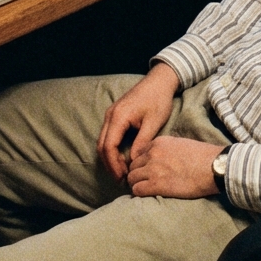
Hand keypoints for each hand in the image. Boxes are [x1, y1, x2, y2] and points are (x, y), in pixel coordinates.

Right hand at [97, 63, 180, 180]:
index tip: (123, 177)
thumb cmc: (158, 99)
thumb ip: (142, 142)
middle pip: (101, 146)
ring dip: (110, 158)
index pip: (108, 146)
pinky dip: (112, 149)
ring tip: (123, 172)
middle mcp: (110, 116)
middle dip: (110, 165)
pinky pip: (108, 136)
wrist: (159, 81)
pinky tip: (124, 158)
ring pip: (103, 142)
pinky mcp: (115, 115)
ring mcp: (111, 115)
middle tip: (122, 179)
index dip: (114, 165)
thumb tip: (134, 162)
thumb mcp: (153, 123)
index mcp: (119, 117)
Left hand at [128, 137, 224, 198]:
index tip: (146, 170)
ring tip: (145, 189)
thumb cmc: (203, 157)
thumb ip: (166, 150)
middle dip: (137, 174)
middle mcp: (152, 154)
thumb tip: (162, 160)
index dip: (142, 163)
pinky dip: (139, 193)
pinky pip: (137, 190)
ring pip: (132, 178)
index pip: (139, 153)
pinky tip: (148, 195)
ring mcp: (153, 169)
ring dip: (136, 184)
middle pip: (133, 166)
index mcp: (158, 143)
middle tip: (144, 182)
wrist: (213, 167)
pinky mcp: (156, 185)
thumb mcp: (181, 144)